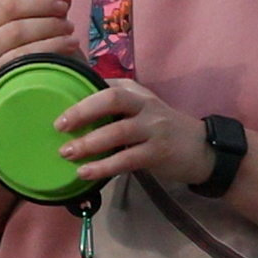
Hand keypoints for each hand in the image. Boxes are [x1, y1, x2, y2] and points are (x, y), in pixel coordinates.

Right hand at [0, 0, 83, 79]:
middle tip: (69, 26)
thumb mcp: (44, 24)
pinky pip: (26, 67)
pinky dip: (49, 57)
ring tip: (72, 40)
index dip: (38, 3)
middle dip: (48, 24)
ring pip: (21, 48)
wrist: (31, 87)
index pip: (7, 6)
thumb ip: (52, 5)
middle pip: (16, 28)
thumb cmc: (37, 50)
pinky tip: (67, 53)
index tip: (62, 6)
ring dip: (52, 41)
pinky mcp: (2, 83)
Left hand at [56, 77, 219, 191]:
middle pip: (113, 99)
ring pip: (119, 131)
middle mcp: (145, 105)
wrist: (201, 150)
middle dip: (83, 110)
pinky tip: (86, 172)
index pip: (107, 84)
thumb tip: (74, 106)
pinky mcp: (158, 152)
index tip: (56, 103)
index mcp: (137, 92)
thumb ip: (115, 106)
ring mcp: (154, 128)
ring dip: (90, 142)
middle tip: (59, 125)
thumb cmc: (161, 129)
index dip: (81, 92)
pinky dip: (104, 166)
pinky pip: (127, 158)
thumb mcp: (141, 109)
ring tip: (67, 153)